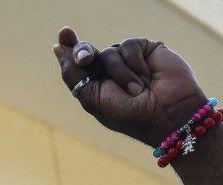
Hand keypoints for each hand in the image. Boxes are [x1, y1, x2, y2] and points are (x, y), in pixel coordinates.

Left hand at [54, 26, 206, 145]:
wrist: (165, 113)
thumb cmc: (127, 113)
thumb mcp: (92, 97)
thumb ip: (73, 74)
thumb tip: (57, 47)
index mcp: (94, 85)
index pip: (77, 63)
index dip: (69, 48)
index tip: (64, 33)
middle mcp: (109, 71)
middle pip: (88, 51)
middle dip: (84, 53)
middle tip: (86, 58)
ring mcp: (128, 60)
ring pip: (109, 51)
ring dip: (119, 72)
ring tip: (135, 89)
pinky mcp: (146, 50)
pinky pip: (129, 46)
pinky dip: (134, 63)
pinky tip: (146, 77)